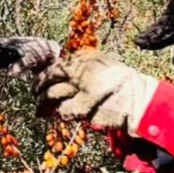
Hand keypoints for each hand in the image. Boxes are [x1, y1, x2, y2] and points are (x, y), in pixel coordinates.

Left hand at [31, 50, 158, 135]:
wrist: (139, 100)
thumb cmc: (117, 89)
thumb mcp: (97, 73)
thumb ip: (75, 75)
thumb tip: (47, 82)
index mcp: (85, 58)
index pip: (55, 65)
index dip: (41, 76)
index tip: (35, 84)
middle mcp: (82, 68)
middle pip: (49, 76)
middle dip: (38, 88)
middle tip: (34, 96)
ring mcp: (83, 85)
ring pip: (52, 94)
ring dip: (44, 103)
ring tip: (41, 109)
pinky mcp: (86, 103)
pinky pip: (65, 110)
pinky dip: (62, 113)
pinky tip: (65, 114)